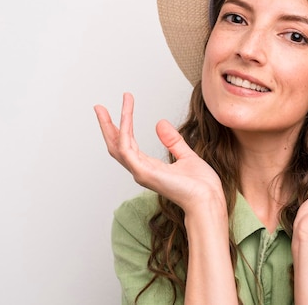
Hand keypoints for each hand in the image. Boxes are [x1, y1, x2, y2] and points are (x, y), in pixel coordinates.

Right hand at [94, 93, 224, 212]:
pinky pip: (127, 148)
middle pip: (116, 146)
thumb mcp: (187, 156)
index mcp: (150, 167)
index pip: (129, 145)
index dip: (122, 127)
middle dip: (107, 126)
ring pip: (117, 145)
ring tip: (104, 108)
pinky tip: (125, 117)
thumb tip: (160, 123)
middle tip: (99, 107)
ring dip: (110, 124)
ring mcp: (140, 172)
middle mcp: (141, 170)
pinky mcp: (144, 173)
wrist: (208, 199)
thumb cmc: (201, 185)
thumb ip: (173, 141)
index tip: (121, 108)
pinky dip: (124, 131)